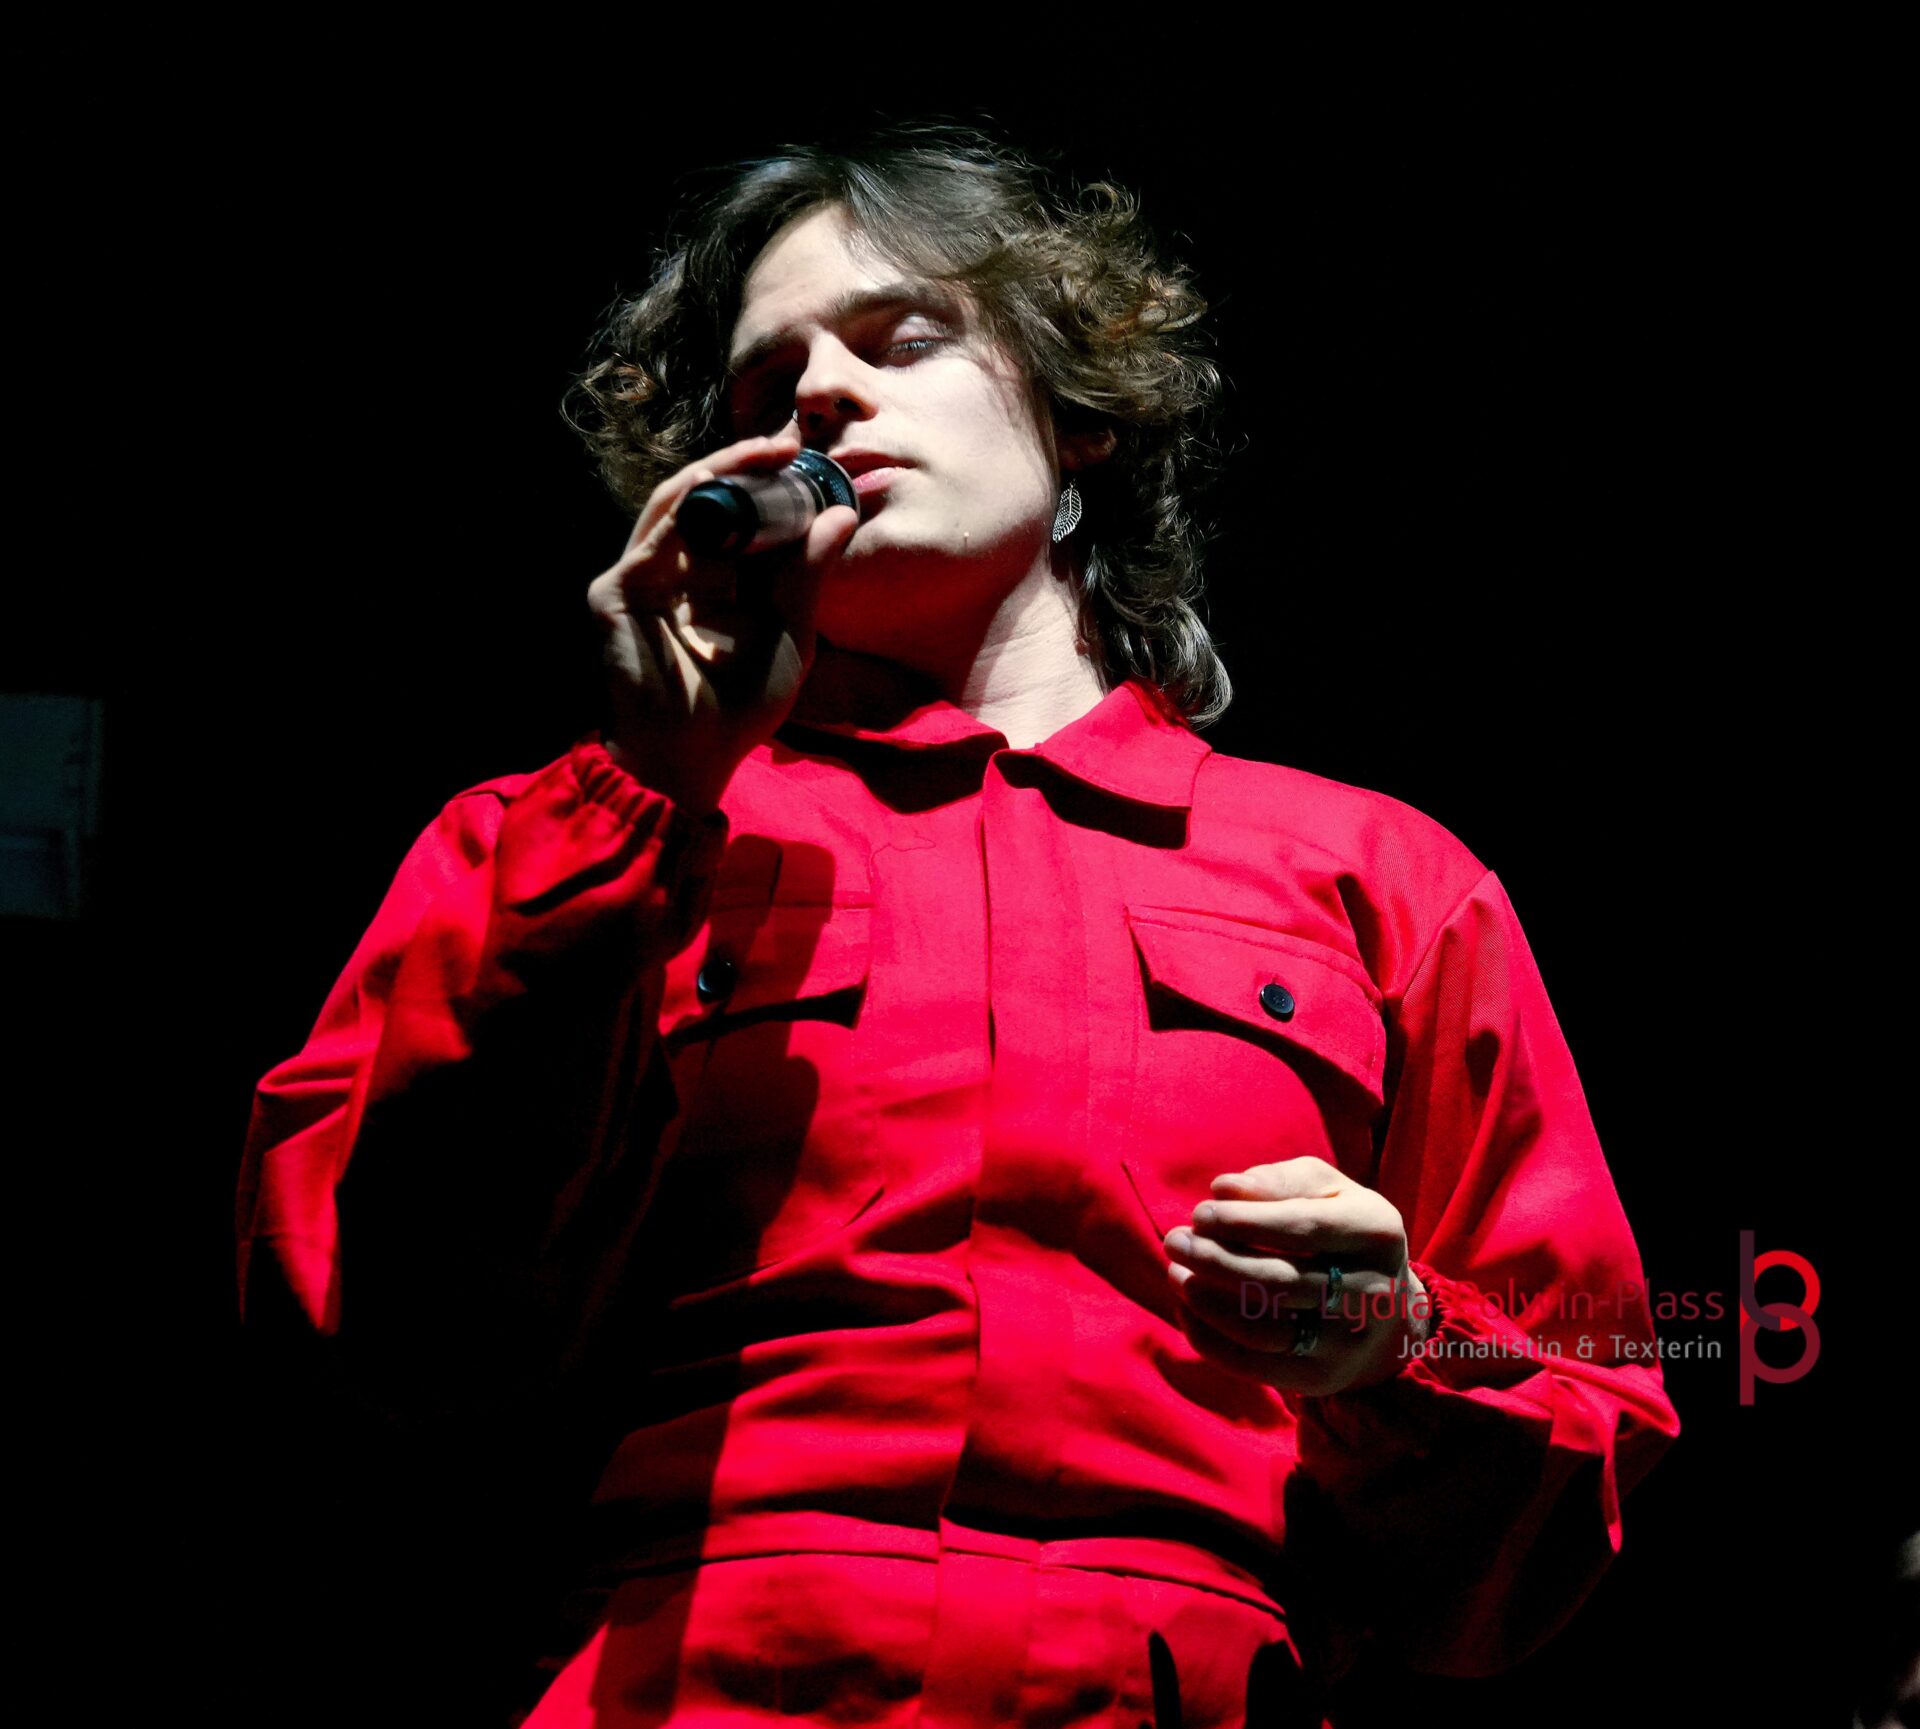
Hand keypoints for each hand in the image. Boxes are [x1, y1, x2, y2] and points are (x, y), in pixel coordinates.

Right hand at [585, 429, 859, 812]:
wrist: (690, 757)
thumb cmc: (740, 708)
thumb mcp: (791, 634)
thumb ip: (810, 576)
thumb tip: (842, 516)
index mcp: (719, 582)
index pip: (743, 520)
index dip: (773, 487)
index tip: (812, 462)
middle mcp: (679, 572)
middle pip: (710, 502)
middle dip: (748, 468)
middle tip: (790, 444)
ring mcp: (644, 578)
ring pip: (678, 504)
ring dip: (721, 474)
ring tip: (764, 454)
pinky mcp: (618, 591)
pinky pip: (653, 535)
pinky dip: (687, 506)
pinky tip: (721, 485)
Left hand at [1160, 1156, 1432, 1395]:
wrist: (1388, 1311)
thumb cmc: (1340, 1230)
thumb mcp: (1324, 1190)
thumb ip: (1278, 1181)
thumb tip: (1224, 1189)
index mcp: (1376, 1232)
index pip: (1304, 1228)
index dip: (1246, 1222)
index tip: (1200, 1214)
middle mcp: (1372, 1292)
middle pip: (1280, 1282)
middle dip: (1216, 1261)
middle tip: (1175, 1242)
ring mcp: (1347, 1343)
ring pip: (1264, 1330)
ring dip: (1207, 1303)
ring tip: (1176, 1274)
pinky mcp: (1321, 1378)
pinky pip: (1255, 1366)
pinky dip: (1210, 1339)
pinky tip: (1187, 1308)